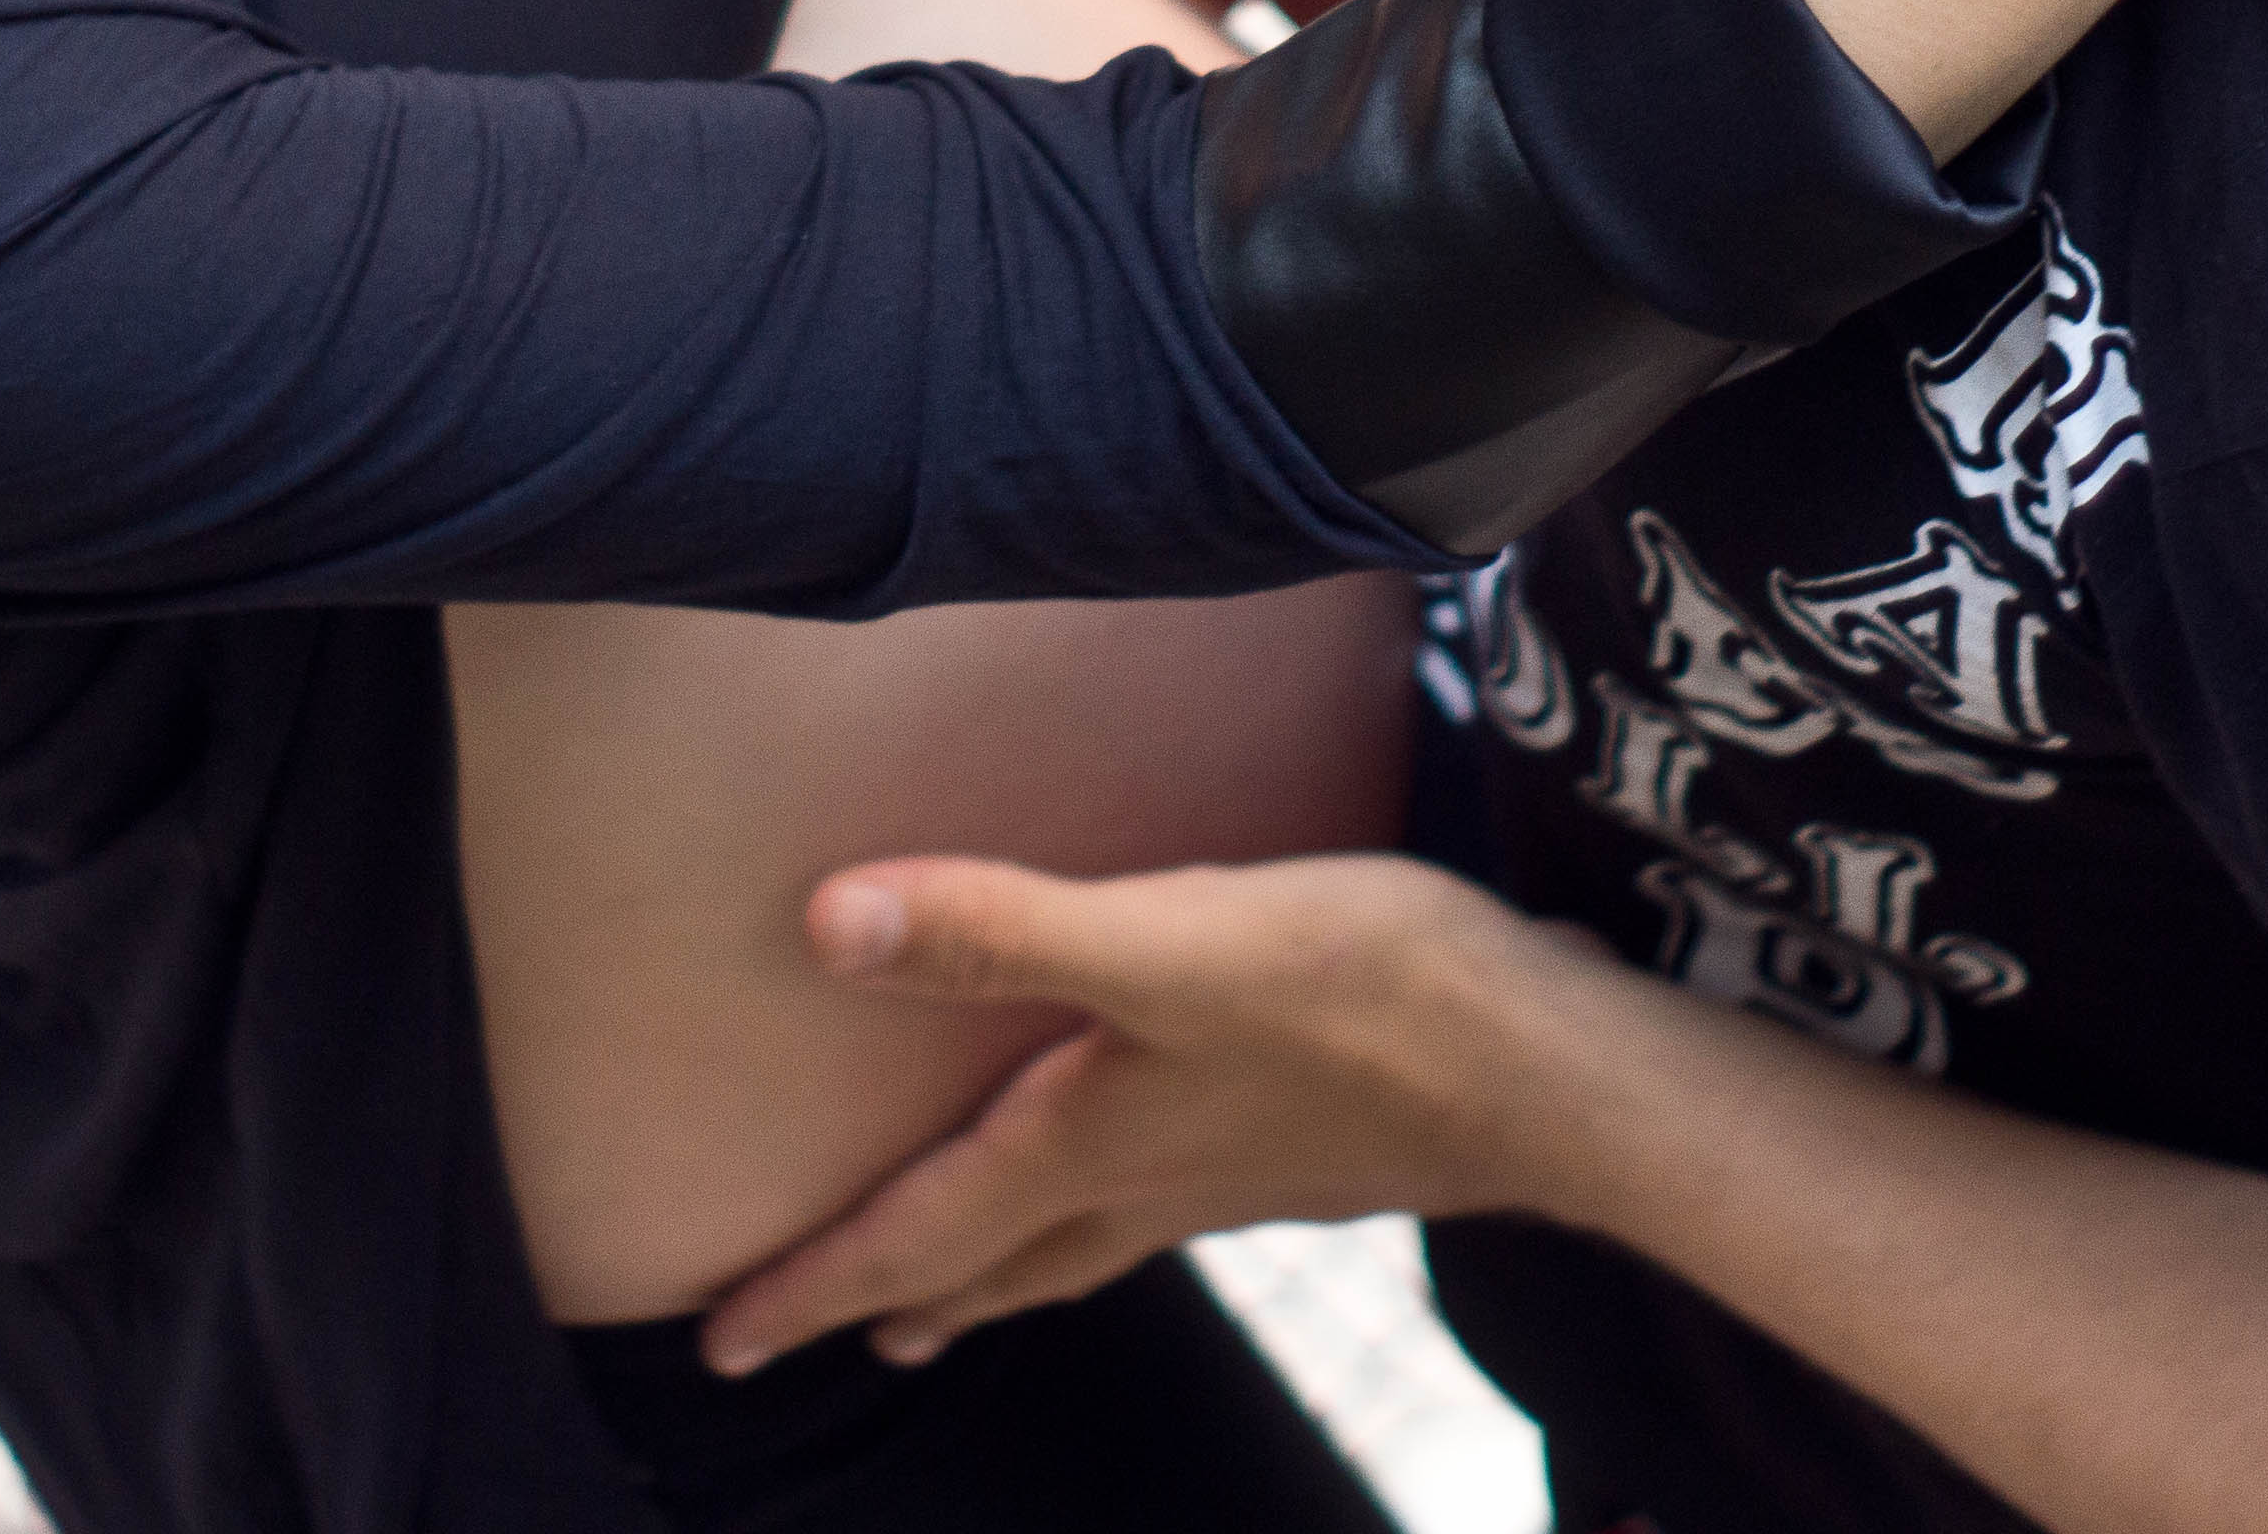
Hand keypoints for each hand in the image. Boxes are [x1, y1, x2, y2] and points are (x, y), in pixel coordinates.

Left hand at [693, 853, 1564, 1375]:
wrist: (1550, 1067)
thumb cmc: (1359, 997)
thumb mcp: (1162, 943)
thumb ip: (999, 929)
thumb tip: (826, 924)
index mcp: (1084, 1147)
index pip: (915, 1233)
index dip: (811, 1282)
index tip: (717, 1342)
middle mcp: (1142, 1183)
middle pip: (987, 1266)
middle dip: (893, 1299)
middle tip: (824, 1339)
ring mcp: (1227, 1178)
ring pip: (1073, 1248)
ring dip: (997, 1275)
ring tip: (951, 1302)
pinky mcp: (1297, 1146)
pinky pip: (1155, 1208)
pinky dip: (1101, 1220)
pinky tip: (1142, 1183)